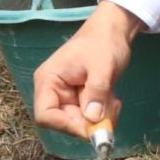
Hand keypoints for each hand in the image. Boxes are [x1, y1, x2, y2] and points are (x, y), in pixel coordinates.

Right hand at [32, 3, 142, 141]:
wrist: (114, 31)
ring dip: (100, 118)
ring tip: (113, 100)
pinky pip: (90, 117)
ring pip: (80, 123)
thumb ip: (96, 91)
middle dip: (89, 123)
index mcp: (48, 81)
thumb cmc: (103, 42)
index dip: (65, 126)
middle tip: (110, 114)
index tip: (90, 128)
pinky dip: (104, 114)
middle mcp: (53, 92)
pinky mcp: (81, 100)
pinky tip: (112, 98)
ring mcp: (67, 96)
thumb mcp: (102, 65)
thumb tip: (92, 118)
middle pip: (65, 122)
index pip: (45, 115)